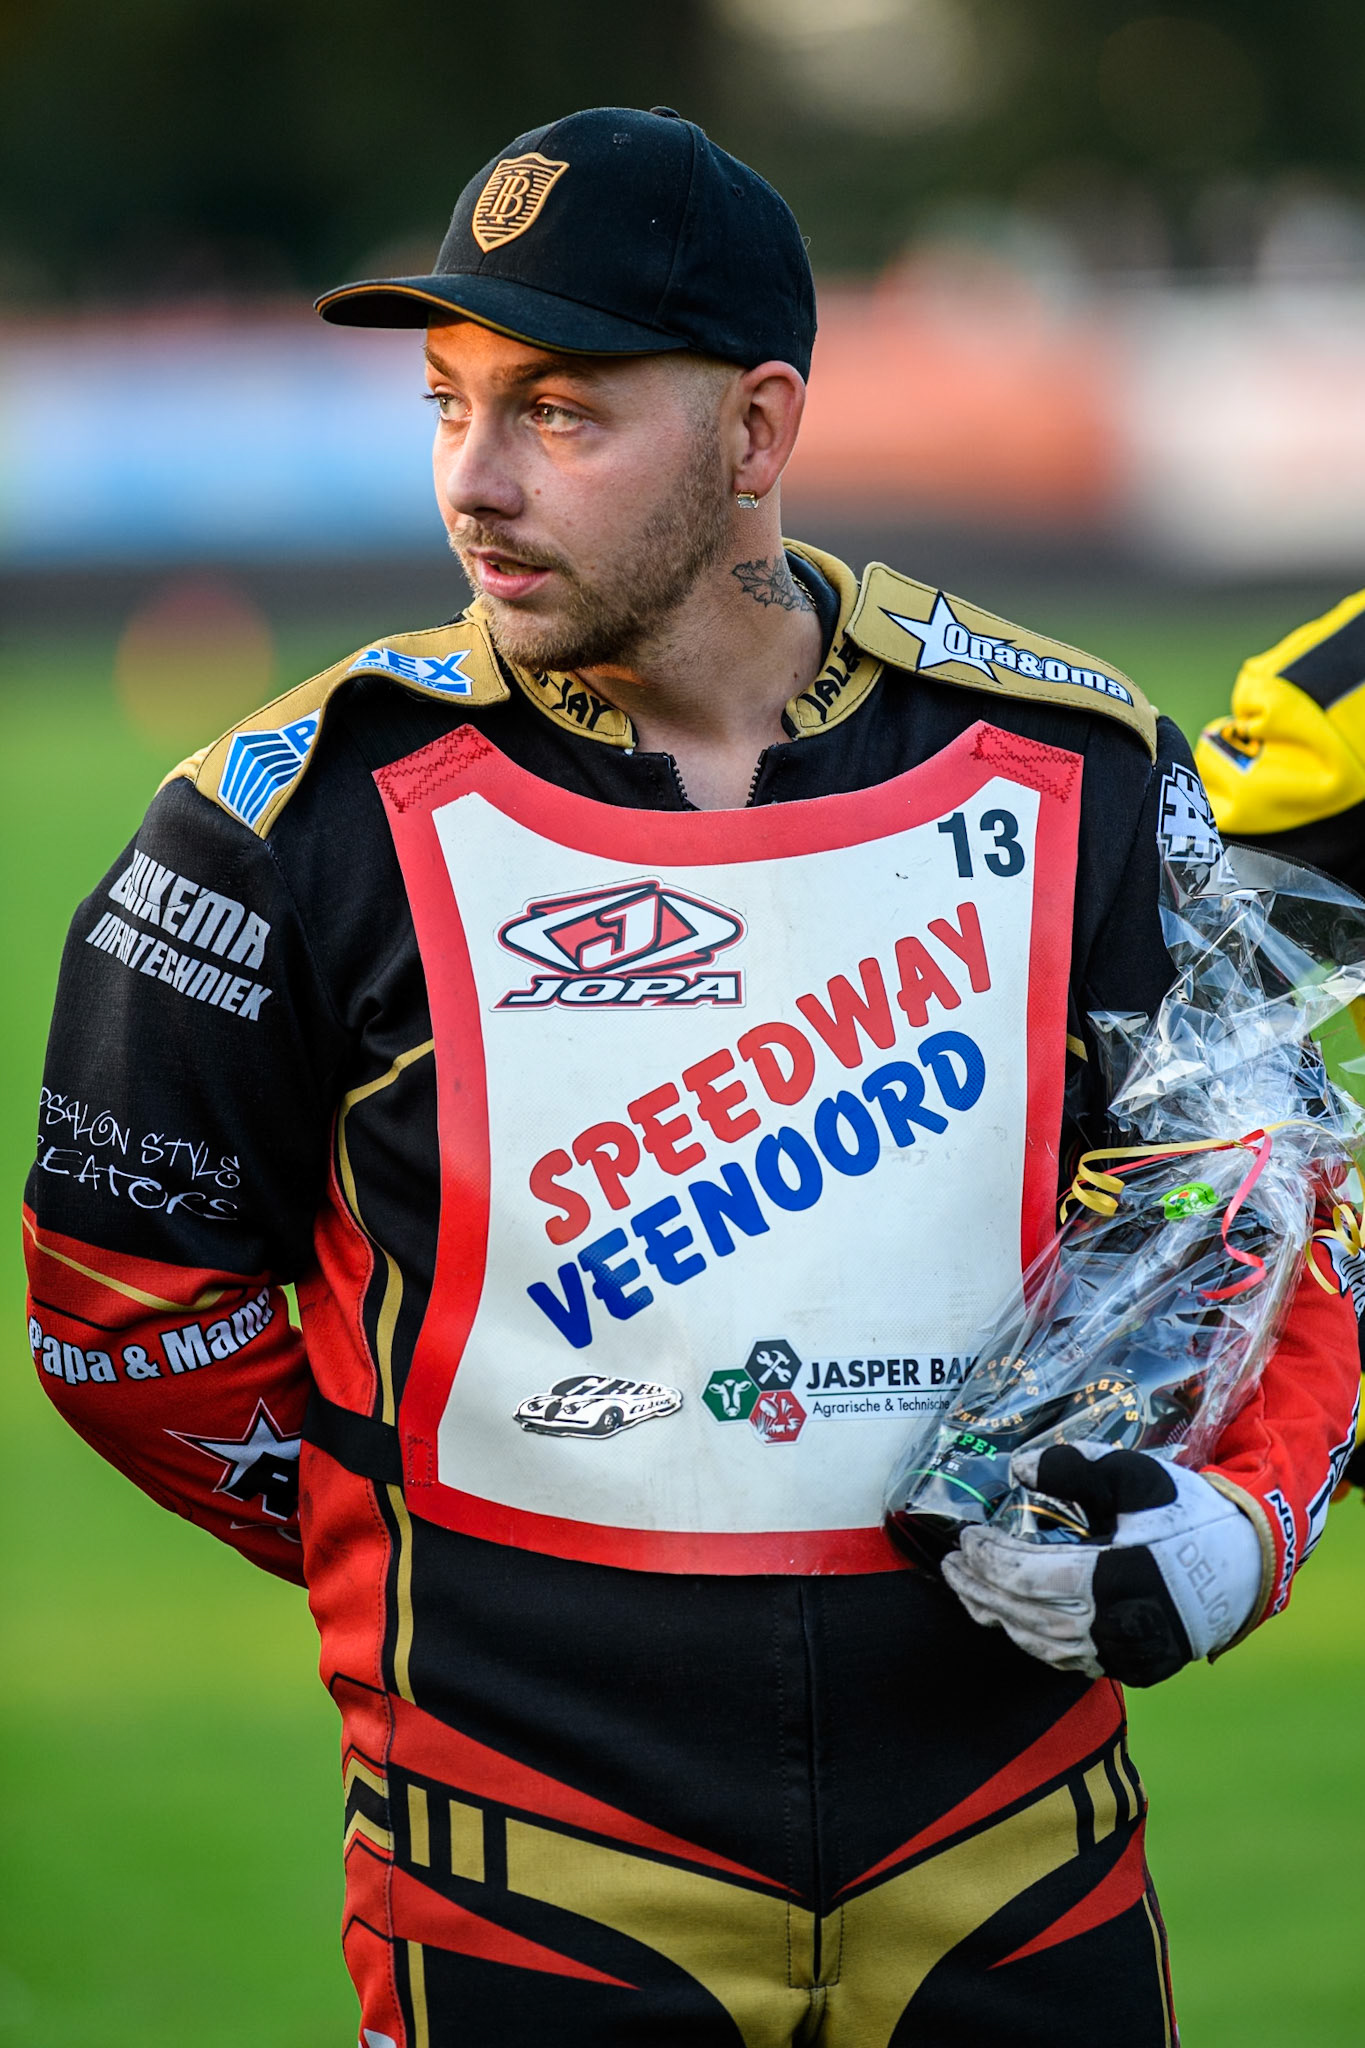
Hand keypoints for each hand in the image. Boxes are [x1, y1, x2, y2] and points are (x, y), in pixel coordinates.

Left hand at [940, 1444, 1262, 1686]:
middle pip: (1027, 1614)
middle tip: (951, 1565)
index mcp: (1118, 1575)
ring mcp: (1127, 1652)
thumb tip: (1018, 1469)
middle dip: (982, 1588)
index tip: (966, 1536)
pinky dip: (1033, 1640)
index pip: (1030, 1576)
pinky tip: (1011, 1619)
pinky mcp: (1134, 1667)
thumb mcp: (1134, 1477)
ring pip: (1043, 1644)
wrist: (1245, 1566)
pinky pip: (1069, 1660)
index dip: (990, 1558)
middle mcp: (1119, 1623)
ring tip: (969, 1590)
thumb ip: (1075, 1468)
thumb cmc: (1187, 1514)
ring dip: (1000, 1617)